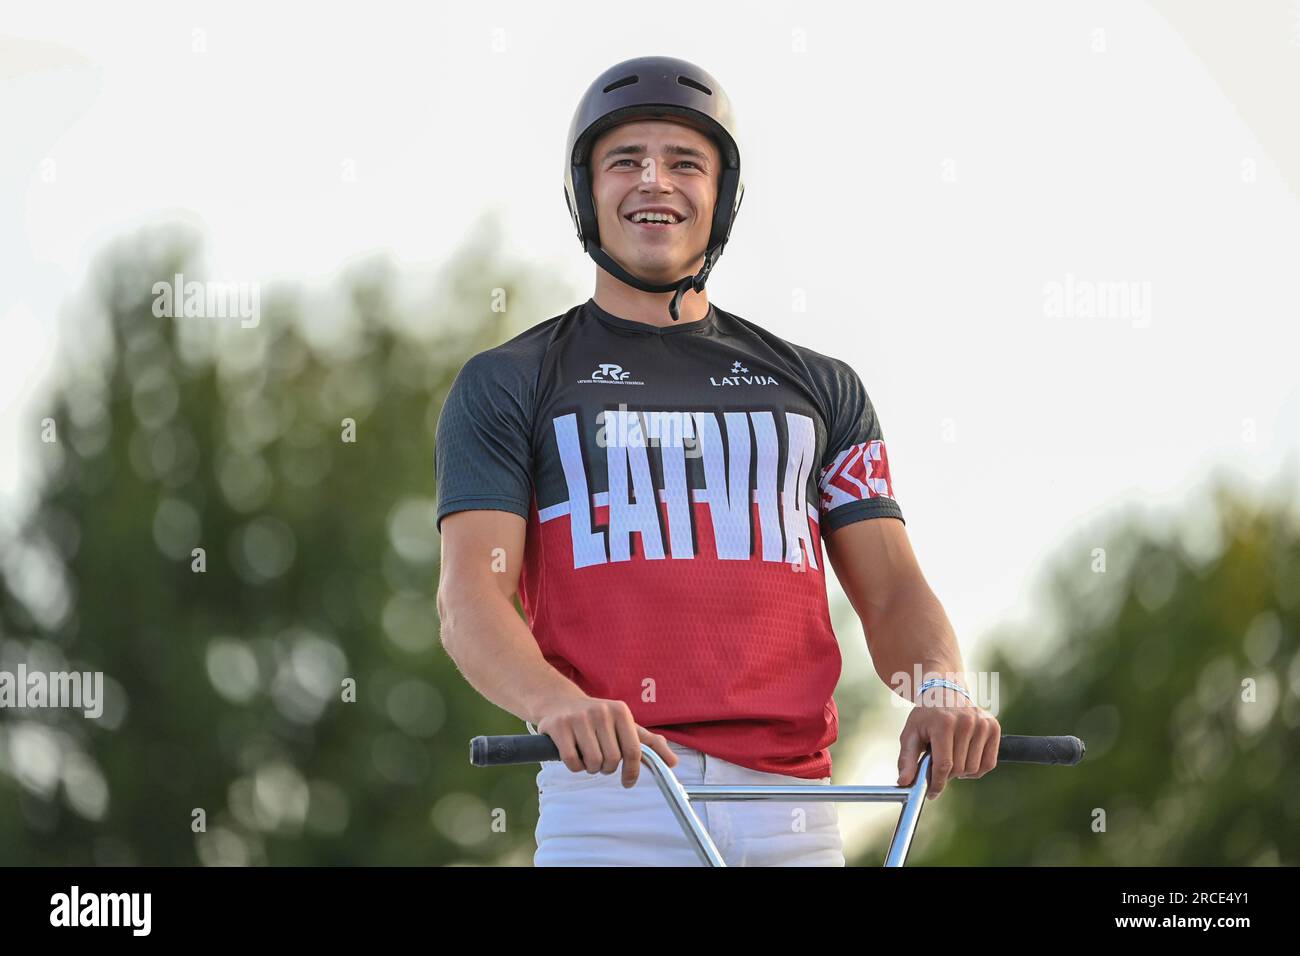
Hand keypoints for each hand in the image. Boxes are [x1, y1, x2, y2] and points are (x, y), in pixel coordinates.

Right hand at [536, 696, 677, 787]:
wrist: (560, 702)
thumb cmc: (598, 719)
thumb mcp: (625, 725)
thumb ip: (649, 743)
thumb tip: (673, 762)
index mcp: (621, 711)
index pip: (633, 750)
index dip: (632, 771)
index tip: (628, 781)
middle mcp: (601, 711)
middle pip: (612, 760)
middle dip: (608, 768)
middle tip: (602, 762)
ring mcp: (579, 718)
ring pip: (593, 762)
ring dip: (591, 768)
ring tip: (588, 757)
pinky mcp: (559, 726)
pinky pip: (572, 761)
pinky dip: (575, 766)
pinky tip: (575, 756)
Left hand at [895, 688, 999, 799]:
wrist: (945, 692)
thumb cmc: (926, 716)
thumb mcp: (910, 734)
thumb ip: (907, 759)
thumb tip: (903, 783)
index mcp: (943, 723)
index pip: (944, 765)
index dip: (937, 783)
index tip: (932, 793)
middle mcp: (966, 721)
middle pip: (959, 769)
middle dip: (947, 775)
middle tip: (939, 766)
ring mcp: (982, 723)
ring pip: (974, 769)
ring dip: (961, 772)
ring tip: (951, 758)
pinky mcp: (994, 727)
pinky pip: (989, 763)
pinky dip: (977, 769)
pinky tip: (965, 759)